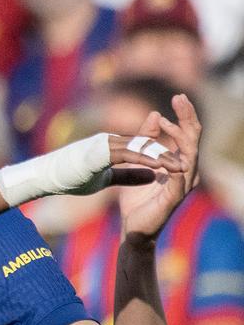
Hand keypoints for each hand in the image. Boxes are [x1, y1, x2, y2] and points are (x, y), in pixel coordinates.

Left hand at [119, 95, 200, 240]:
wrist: (133, 228)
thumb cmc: (137, 198)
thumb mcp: (139, 163)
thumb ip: (146, 140)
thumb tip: (155, 115)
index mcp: (179, 164)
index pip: (187, 134)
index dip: (184, 115)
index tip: (178, 96)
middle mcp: (186, 173)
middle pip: (192, 140)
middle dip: (187, 118)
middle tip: (180, 97)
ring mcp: (182, 186)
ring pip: (188, 157)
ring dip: (179, 138)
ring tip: (168, 122)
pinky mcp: (173, 199)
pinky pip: (178, 180)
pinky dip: (175, 167)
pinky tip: (171, 156)